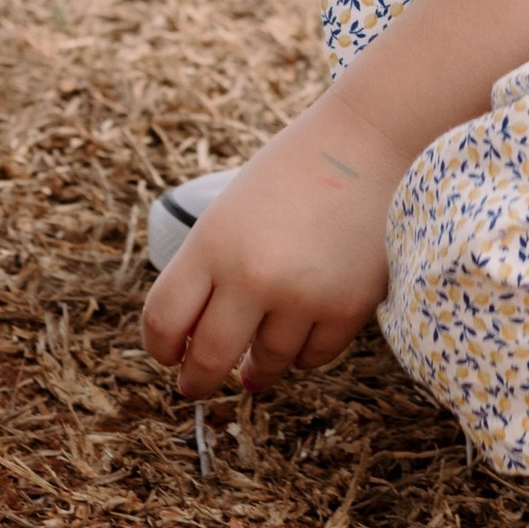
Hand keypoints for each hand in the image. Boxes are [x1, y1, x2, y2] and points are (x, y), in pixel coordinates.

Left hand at [140, 92, 398, 399]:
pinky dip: (302, 354)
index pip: (164, 321)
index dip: (159, 349)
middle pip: (207, 359)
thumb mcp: (231, 211)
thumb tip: (194, 339)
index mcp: (212, 243)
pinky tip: (299, 339)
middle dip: (197, 381)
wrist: (369, 142)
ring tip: (254, 367)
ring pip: (265, 365)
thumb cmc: (294, 172)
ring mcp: (302, 296)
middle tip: (196, 386)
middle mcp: (253, 275)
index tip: (167, 357)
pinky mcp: (348, 308)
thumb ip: (210, 268)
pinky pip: (313, 357)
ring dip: (256, 368)